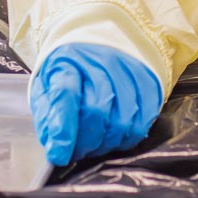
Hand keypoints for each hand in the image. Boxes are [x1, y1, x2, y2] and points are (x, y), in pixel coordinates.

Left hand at [29, 43, 161, 165]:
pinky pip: (139, 127)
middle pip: (96, 112)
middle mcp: (102, 64)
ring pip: (120, 124)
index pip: (66, 94)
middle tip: (76, 152)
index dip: (63, 129)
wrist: (109, 43)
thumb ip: (47, 113)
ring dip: (104, 145)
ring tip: (93, 144)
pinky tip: (112, 137)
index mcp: (69, 61)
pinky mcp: (149, 88)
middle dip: (84, 142)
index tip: (59, 155)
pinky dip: (123, 141)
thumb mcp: (48, 83)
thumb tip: (54, 147)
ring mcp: (129, 75)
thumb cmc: (73, 69)